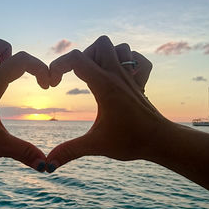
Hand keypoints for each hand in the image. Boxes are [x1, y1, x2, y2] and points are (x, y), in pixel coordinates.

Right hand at [46, 35, 172, 171]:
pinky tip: (118, 76)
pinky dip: (126, 60)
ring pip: (118, 47)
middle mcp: (118, 75)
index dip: (58, 66)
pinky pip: (136, 58)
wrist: (160, 141)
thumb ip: (69, 151)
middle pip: (99, 44)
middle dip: (83, 55)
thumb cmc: (130, 141)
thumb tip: (48, 165)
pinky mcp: (139, 82)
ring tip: (95, 75)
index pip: (76, 58)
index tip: (53, 85)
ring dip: (104, 56)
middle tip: (78, 77)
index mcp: (104, 85)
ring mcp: (130, 77)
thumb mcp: (96, 145)